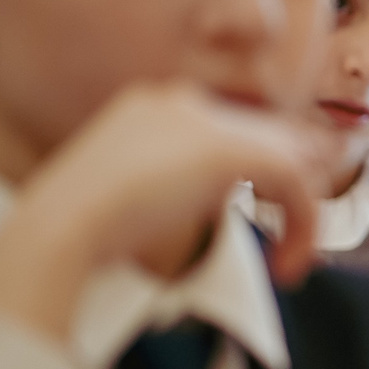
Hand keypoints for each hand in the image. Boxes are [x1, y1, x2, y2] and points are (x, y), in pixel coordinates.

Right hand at [0, 82, 334, 342]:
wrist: (65, 223)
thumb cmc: (85, 227)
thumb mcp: (134, 194)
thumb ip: (179, 187)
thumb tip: (212, 203)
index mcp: (156, 105)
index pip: (235, 127)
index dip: (262, 171)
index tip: (265, 213)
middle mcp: (186, 102)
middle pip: (272, 134)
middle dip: (296, 183)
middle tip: (300, 234)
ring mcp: (210, 120)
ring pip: (291, 158)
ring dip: (301, 213)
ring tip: (290, 262)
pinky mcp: (234, 149)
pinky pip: (296, 183)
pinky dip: (302, 226)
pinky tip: (284, 266)